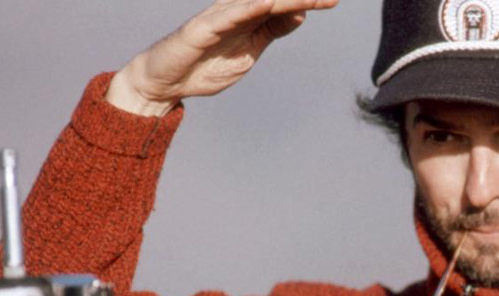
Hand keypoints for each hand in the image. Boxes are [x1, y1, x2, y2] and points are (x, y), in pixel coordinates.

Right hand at [106, 0, 337, 115]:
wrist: (165, 84)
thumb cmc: (204, 67)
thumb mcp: (248, 54)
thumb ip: (271, 33)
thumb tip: (300, 16)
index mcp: (249, 18)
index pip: (283, 6)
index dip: (308, 1)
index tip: (333, 0)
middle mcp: (235, 11)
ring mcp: (218, 18)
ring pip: (255, 1)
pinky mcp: (200, 29)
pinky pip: (227, 16)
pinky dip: (248, 9)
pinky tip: (268, 3)